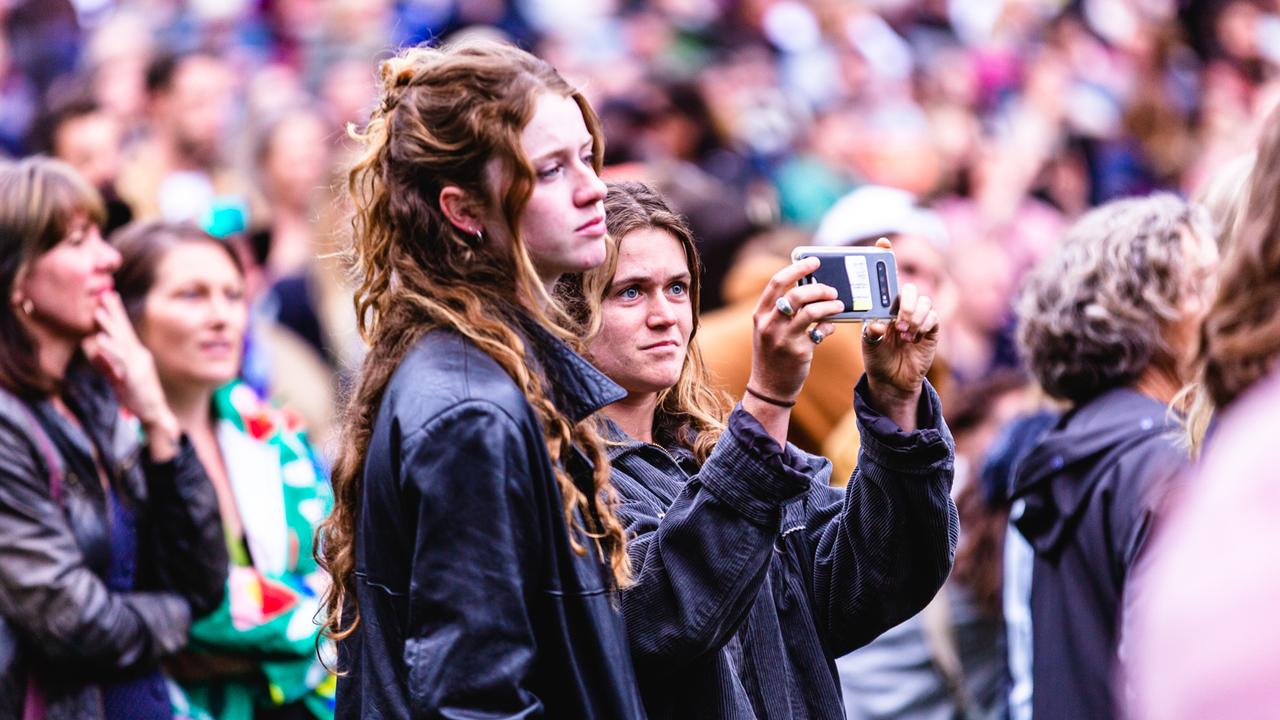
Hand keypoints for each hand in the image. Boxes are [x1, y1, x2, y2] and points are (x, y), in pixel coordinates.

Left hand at [82, 291, 180, 456]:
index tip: (108, 297)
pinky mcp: (134, 374)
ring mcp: (138, 364)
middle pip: (124, 330)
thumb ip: (106, 362)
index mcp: (136, 354)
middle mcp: (139, 355)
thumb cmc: (137, 397)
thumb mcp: (118, 377)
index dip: (116, 314)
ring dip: (109, 326)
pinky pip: (119, 359)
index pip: (125, 330)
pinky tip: (99, 339)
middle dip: (114, 312)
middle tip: (104, 294)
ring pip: (121, 341)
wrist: (154, 412)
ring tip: (97, 312)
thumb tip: (91, 349)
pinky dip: (109, 348)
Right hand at [746, 257, 844, 404]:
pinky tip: (831, 327)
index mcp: (760, 314)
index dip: (797, 268)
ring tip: (839, 305)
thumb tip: (810, 288)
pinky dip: (829, 326)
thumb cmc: (772, 353)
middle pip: (796, 294)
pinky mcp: (798, 352)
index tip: (814, 261)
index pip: (777, 282)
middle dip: (818, 288)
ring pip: (811, 312)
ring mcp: (783, 339)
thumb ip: (782, 310)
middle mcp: (769, 324)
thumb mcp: (769, 329)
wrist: (768, 387)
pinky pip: (820, 332)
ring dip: (829, 305)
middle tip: (831, 289)